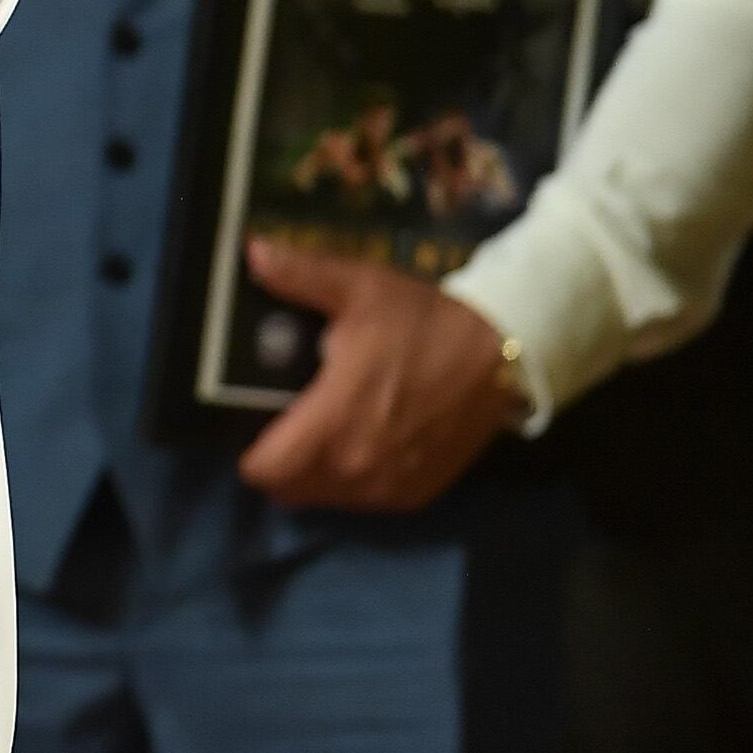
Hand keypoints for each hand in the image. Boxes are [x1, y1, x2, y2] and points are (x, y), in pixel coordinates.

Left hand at [235, 238, 525, 514]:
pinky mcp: (417, 494)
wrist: (503, 357)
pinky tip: (355, 445)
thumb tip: (252, 250)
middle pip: (288, 489)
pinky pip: (361, 502)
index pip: (267, 469)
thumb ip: (300, 275)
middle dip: (275, 462)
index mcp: (335, 418)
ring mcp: (389, 487)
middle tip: (281, 422)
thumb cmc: (424, 322)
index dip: (249, 451)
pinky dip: (349, 483)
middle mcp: (358, 466)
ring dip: (311, 475)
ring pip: (323, 498)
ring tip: (316, 432)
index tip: (249, 421)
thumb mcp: (361, 287)